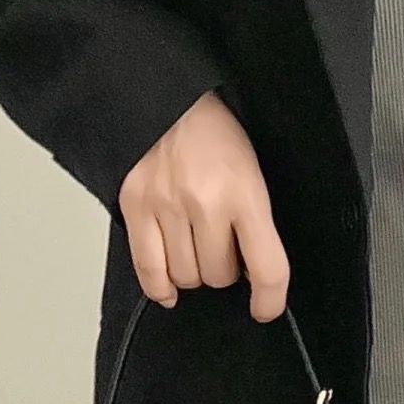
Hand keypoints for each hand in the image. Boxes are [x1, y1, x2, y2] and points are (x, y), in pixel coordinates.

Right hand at [117, 91, 290, 321]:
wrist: (165, 96)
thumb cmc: (213, 132)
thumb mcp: (252, 169)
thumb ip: (253, 217)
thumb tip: (253, 271)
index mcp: (245, 192)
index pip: (267, 267)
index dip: (270, 299)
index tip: (265, 307)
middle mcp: (205, 203)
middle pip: (219, 277)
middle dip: (226, 270)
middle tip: (224, 248)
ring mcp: (165, 207)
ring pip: (185, 277)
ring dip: (194, 272)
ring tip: (197, 249)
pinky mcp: (134, 207)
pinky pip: (148, 270)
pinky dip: (161, 287)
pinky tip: (169, 289)